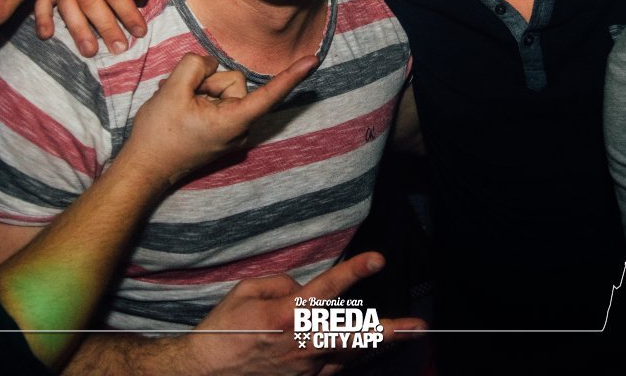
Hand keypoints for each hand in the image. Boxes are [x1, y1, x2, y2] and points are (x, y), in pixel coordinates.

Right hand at [124, 53, 317, 185]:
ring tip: (178, 108)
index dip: (291, 76)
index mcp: (234, 121)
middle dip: (207, 83)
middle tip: (181, 100)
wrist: (144, 168)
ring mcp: (231, 131)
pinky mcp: (222, 131)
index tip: (313, 60)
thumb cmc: (159, 134)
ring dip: (199, 91)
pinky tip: (181, 112)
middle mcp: (239, 128)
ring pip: (222, 89)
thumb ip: (196, 66)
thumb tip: (210, 63)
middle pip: (232, 82)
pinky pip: (216, 101)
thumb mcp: (172, 90)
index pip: (268, 94)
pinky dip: (198, 100)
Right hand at [187, 252, 426, 375]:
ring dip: (378, 344)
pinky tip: (367, 351)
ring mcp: (305, 367)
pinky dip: (351, 358)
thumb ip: (282, 284)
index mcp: (286, 315)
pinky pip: (335, 368)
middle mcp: (301, 343)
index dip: (354, 272)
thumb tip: (304, 287)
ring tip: (408, 332)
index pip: (327, 288)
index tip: (378, 259)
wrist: (206, 372)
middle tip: (419, 326)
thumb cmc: (224, 329)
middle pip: (354, 336)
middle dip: (389, 331)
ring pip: (351, 355)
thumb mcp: (245, 292)